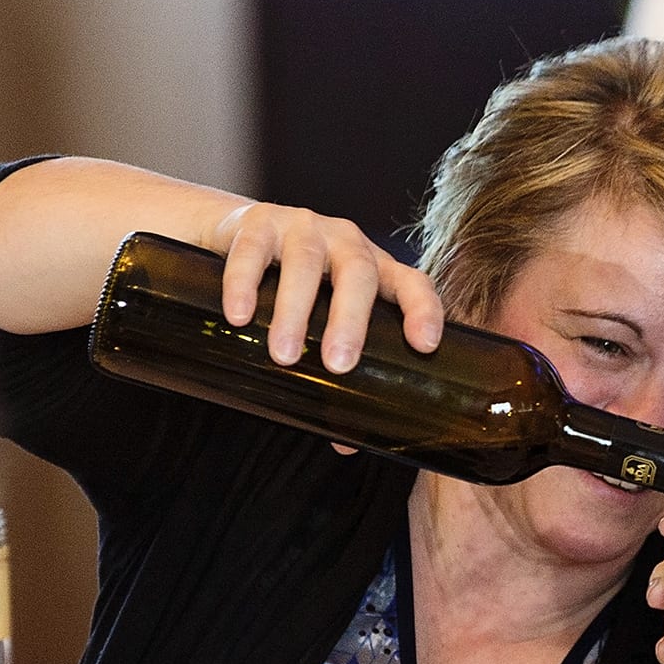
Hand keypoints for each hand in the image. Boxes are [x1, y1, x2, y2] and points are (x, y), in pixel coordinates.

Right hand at [209, 202, 442, 372]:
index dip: (423, 310)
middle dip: (350, 321)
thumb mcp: (327, 315)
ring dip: (294, 313)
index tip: (425, 345)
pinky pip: (252, 252)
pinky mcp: (257, 222)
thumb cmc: (298, 287)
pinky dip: (244, 285)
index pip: (412, 283)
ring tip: (284, 356)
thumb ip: (340, 363)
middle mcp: (346, 242)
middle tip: (338, 365)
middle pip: (358, 275)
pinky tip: (239, 317)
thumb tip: (346, 440)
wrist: (237, 236)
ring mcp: (303, 227)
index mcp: (376, 268)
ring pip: (304, 265)